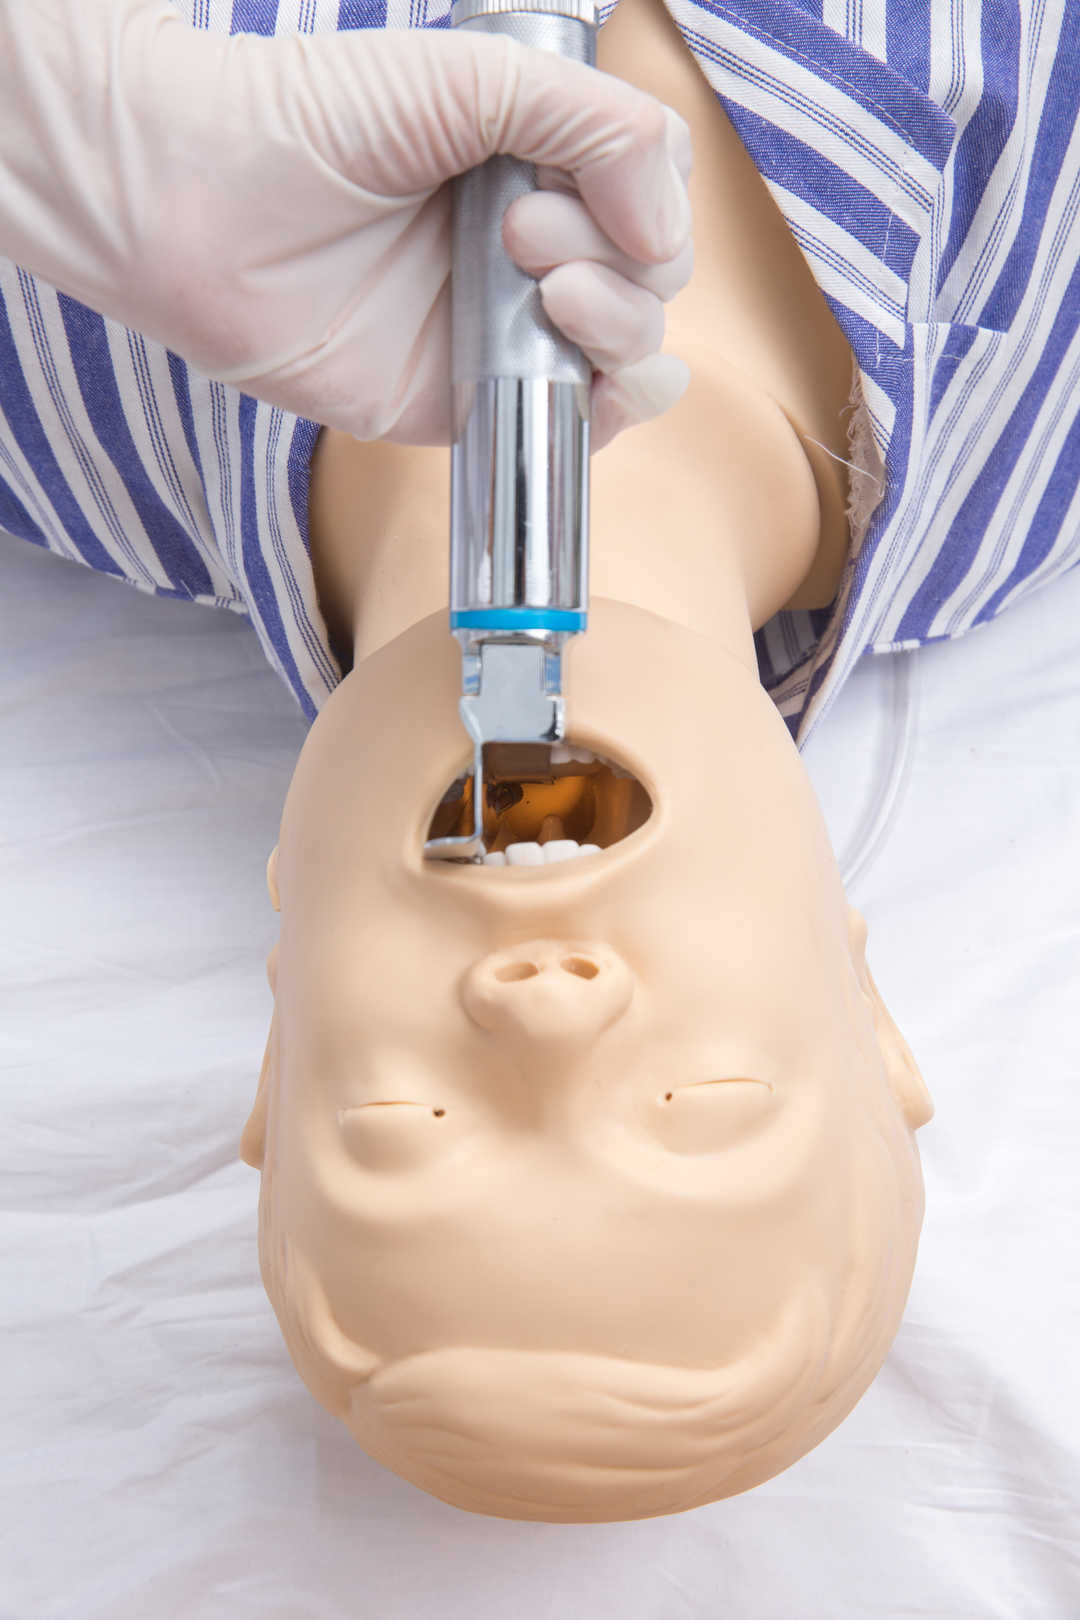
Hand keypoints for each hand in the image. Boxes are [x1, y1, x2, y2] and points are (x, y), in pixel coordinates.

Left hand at [0, 0, 692, 448]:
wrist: (200, 204)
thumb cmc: (315, 120)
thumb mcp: (471, 78)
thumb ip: (592, 123)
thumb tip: (666, 226)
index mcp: (533, 166)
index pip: (650, 193)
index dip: (647, 199)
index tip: (577, 188)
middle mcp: (529, 250)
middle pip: (653, 278)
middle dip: (620, 259)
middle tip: (520, 234)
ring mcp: (503, 329)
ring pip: (633, 350)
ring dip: (620, 323)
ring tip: (542, 287)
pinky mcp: (467, 403)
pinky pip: (573, 423)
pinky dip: (604, 404)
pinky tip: (576, 361)